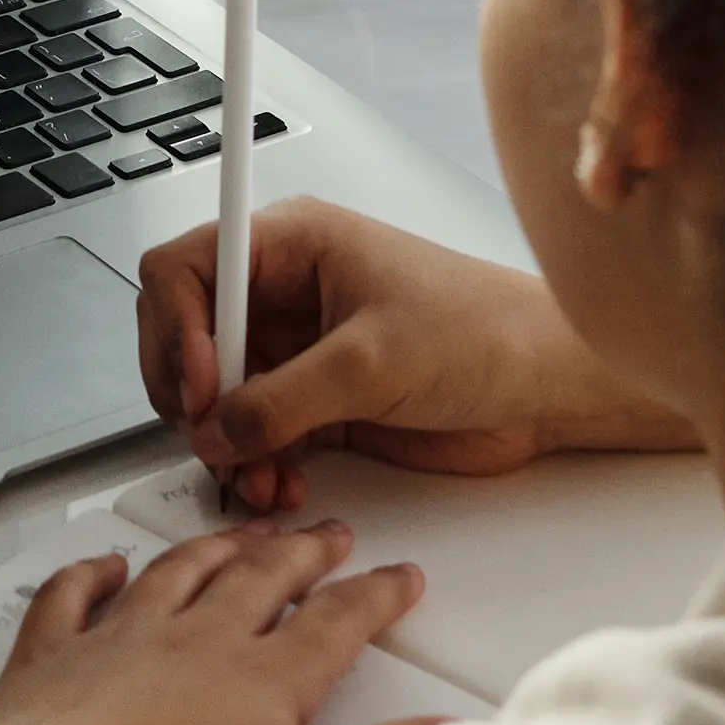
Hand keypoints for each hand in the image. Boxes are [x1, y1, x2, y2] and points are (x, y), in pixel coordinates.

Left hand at [0, 526, 438, 724]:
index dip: (375, 597)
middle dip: (303, 553)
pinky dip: (92, 573)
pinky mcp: (52, 657)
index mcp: (260, 676)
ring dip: (218, 547)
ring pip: (179, 573)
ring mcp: (119, 639)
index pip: (334, 622)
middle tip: (331, 533)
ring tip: (245, 532)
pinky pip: (74, 596)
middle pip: (262, 579)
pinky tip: (107, 563)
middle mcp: (195, 639)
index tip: (403, 576)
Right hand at [138, 197, 697, 512]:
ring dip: (226, 442)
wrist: (547, 386)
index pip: (187, 269)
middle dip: (194, 395)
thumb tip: (217, 430)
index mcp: (292, 243)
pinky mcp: (319, 400)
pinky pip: (257, 433)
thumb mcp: (373, 362)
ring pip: (220, 395)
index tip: (202, 387)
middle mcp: (286, 291)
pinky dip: (257, 463)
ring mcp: (299, 349)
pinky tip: (280, 481)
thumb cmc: (486, 332)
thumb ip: (283, 400)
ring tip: (256, 476)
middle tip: (214, 438)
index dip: (177, 329)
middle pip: (189, 335)